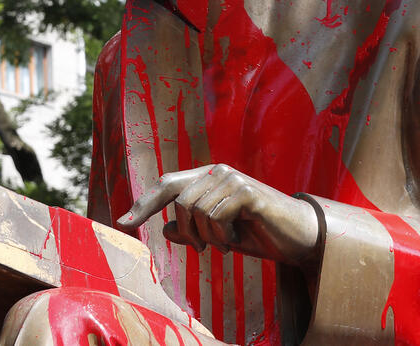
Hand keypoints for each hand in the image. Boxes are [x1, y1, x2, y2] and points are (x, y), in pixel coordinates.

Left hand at [116, 164, 319, 263]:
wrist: (297, 238)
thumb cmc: (257, 234)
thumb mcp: (218, 237)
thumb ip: (193, 230)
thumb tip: (165, 229)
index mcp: (207, 178)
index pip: (167, 185)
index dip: (144, 204)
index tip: (122, 222)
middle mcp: (217, 171)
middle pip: (179, 203)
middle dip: (188, 234)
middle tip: (206, 249)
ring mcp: (232, 178)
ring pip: (195, 211)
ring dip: (209, 238)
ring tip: (227, 244)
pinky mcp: (246, 191)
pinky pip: (215, 216)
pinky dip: (222, 237)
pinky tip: (237, 240)